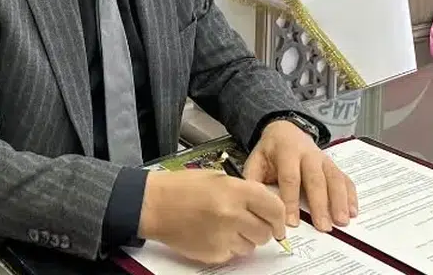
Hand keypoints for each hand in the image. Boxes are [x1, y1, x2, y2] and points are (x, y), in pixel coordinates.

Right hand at [136, 169, 286, 264]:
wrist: (154, 205)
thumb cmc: (182, 188)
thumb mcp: (218, 178)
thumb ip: (245, 192)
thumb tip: (266, 207)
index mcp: (235, 191)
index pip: (274, 208)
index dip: (278, 217)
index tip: (278, 222)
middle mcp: (232, 215)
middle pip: (265, 232)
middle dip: (262, 229)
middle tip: (250, 223)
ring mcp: (223, 237)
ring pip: (251, 247)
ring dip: (244, 239)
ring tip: (226, 226)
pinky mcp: (213, 253)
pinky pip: (232, 254)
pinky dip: (227, 247)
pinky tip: (213, 234)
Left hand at [243, 119, 356, 231]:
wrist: (285, 131)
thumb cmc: (270, 150)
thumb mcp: (256, 159)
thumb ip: (253, 178)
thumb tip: (252, 200)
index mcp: (287, 151)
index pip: (290, 177)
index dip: (290, 200)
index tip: (291, 222)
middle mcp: (309, 154)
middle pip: (316, 180)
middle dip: (320, 204)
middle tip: (323, 226)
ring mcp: (324, 159)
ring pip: (334, 179)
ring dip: (339, 201)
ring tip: (342, 221)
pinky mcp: (333, 165)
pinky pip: (345, 179)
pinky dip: (351, 195)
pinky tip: (353, 211)